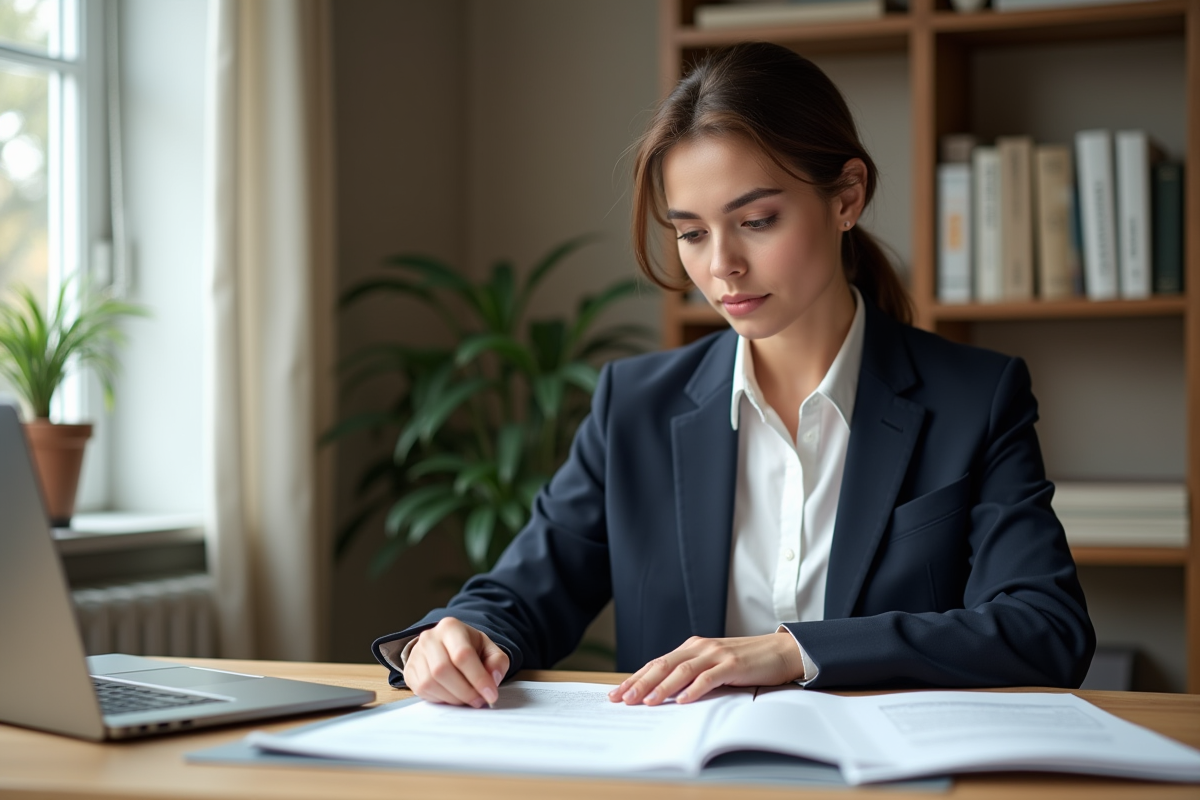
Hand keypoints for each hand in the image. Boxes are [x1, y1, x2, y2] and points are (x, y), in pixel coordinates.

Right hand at [405, 617, 509, 707]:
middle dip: (465, 691)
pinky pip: (422, 691)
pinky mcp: (409, 671)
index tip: (491, 695)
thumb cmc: (469, 648)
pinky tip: (452, 696)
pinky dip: (440, 699)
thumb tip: (492, 679)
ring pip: (430, 682)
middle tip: (479, 701)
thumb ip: (497, 662)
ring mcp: (416, 654)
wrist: (445, 647)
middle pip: (443, 670)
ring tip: (467, 699)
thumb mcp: (489, 649)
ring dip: (453, 698)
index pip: (462, 654)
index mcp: (451, 627)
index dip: (478, 678)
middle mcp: (429, 638)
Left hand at [607, 632, 804, 705]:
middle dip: (640, 683)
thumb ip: (692, 674)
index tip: (617, 692)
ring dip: (662, 687)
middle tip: (622, 699)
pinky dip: (694, 689)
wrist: (781, 651)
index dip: (636, 677)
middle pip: (663, 665)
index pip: (657, 663)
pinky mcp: (733, 664)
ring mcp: (717, 655)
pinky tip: (683, 701)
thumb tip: (664, 694)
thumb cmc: (746, 661)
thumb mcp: (713, 665)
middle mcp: (701, 647)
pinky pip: (709, 677)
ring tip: (646, 701)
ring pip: (682, 671)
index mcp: (692, 647)